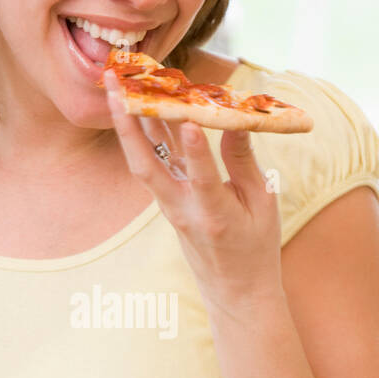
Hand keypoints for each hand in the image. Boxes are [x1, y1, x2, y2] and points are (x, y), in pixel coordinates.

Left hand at [103, 70, 283, 316]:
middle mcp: (183, 211)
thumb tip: (236, 119)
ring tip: (115, 86)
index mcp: (214, 216)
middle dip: (128, 123)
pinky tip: (139, 105)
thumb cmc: (256, 248)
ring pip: (142, 161)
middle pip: (147, 165)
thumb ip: (244, 162)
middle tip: (117, 84)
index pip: (202, 179)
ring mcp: (169, 207)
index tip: (191, 120)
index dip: (196, 150)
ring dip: (126, 123)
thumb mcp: (262, 205)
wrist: (234, 292)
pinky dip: (144, 133)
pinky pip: (152, 162)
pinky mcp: (167, 201)